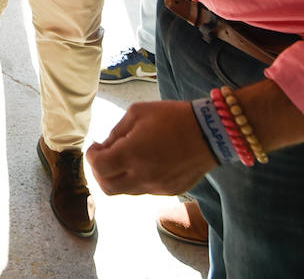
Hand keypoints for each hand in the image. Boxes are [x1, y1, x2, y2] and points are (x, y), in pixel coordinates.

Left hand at [87, 100, 217, 195]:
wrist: (211, 133)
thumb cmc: (173, 117)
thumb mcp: (138, 113)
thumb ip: (116, 132)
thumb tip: (104, 147)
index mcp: (132, 154)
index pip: (98, 167)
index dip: (92, 156)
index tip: (96, 146)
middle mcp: (143, 175)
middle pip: (107, 186)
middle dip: (100, 172)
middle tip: (104, 157)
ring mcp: (157, 187)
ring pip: (125, 190)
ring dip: (118, 177)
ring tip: (126, 158)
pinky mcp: (170, 190)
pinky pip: (145, 190)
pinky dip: (137, 179)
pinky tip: (145, 163)